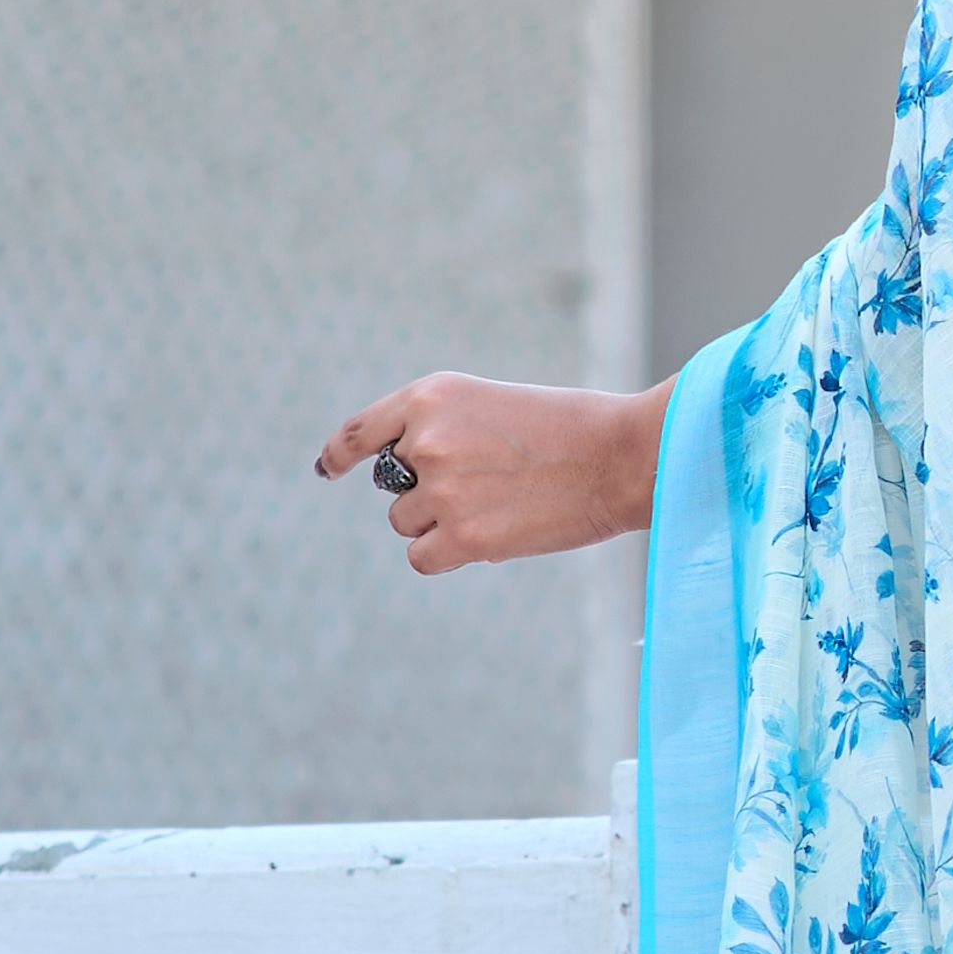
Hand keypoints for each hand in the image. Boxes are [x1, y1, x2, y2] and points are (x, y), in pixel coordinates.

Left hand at [314, 371, 667, 575]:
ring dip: (442, 523)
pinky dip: (447, 555)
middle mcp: (426, 440)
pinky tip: (489, 538)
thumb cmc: (572, 430)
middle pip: (394, 486)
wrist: (623, 457)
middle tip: (489, 483)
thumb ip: (445, 431)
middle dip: (427, 492)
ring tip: (502, 505)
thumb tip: (412, 485)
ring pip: (407, 523)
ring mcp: (442, 490)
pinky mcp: (465, 536)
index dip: (339, 455)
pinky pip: (422, 557)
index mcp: (432, 396)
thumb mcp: (494, 405)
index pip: (361, 432)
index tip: (329, 469)